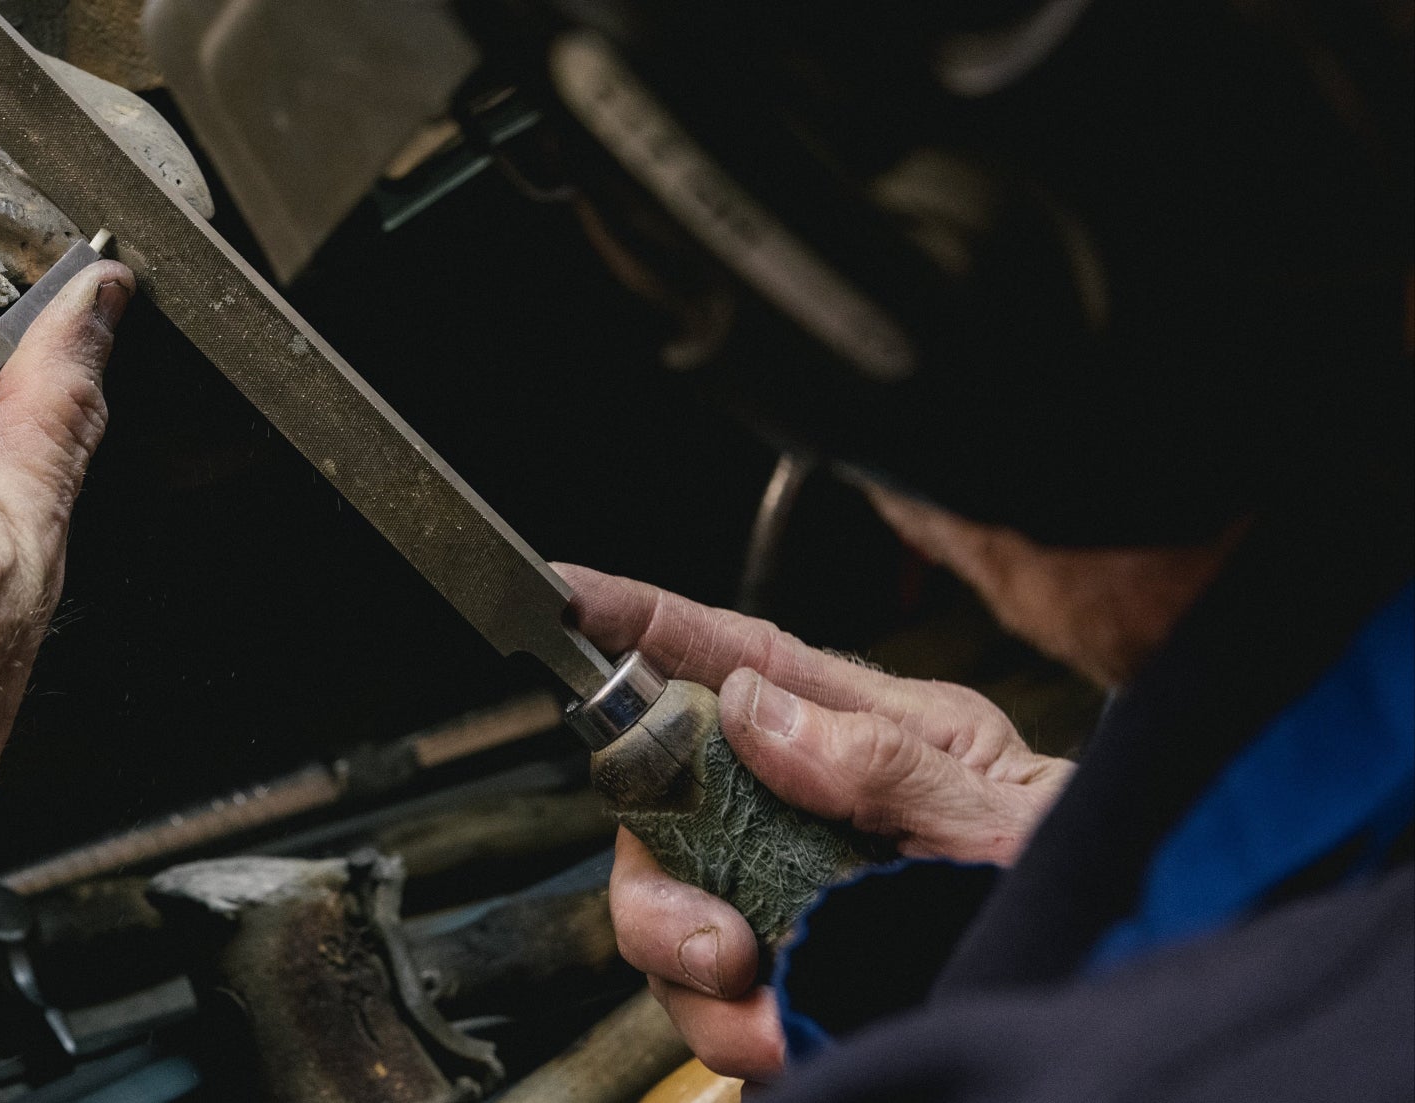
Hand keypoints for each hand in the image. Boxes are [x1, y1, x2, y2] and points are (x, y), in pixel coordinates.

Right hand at [557, 564, 1072, 1082]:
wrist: (1131, 988)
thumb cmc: (1094, 882)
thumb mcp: (1010, 820)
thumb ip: (888, 764)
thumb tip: (756, 711)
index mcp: (867, 733)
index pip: (738, 657)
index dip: (643, 624)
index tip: (566, 594)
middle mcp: (811, 810)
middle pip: (666, 813)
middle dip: (656, 883)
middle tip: (717, 945)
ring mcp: (797, 898)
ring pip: (673, 917)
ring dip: (698, 979)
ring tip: (774, 1012)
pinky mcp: (795, 981)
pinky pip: (715, 1007)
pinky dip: (737, 1033)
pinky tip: (790, 1038)